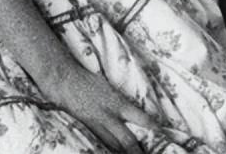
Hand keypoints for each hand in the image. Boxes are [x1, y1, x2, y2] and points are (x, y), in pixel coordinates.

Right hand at [39, 63, 155, 153]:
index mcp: (117, 103)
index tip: (161, 132)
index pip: (140, 118)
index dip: (151, 127)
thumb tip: (134, 107)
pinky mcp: (88, 128)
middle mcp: (109, 116)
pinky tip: (115, 152)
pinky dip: (110, 149)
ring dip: (124, 152)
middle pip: (127, 140)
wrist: (64, 81)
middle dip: (138, 151)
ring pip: (114, 146)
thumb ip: (121, 98)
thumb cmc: (88, 79)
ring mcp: (97, 124)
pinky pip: (101, 142)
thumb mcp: (109, 86)